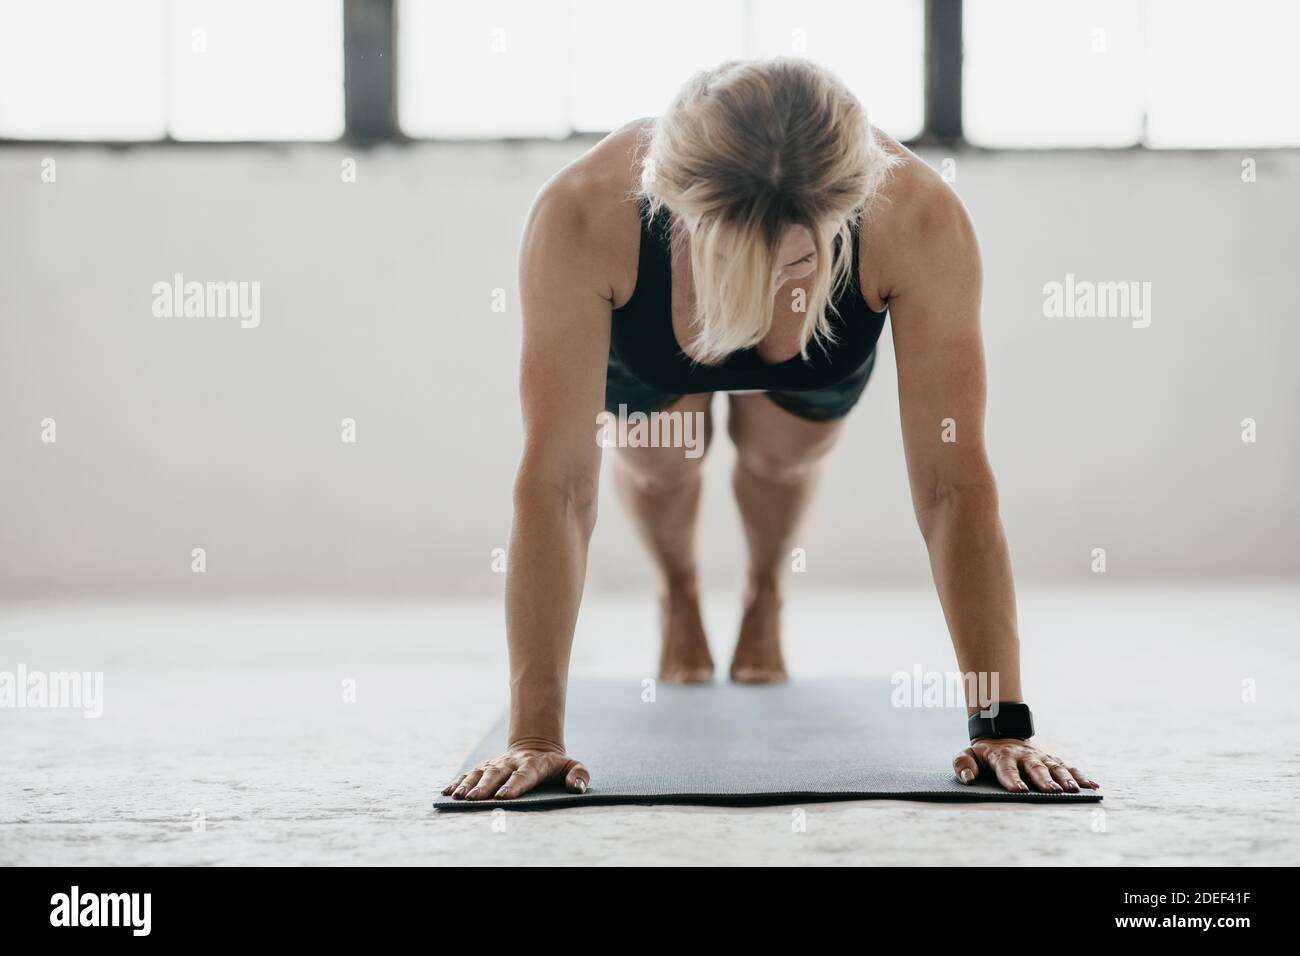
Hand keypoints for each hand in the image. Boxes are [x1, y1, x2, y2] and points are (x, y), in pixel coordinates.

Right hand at [441, 744, 589, 800]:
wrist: (536, 745)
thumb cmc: (555, 764)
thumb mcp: (573, 765)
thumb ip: (579, 774)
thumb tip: (577, 787)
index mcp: (534, 764)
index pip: (523, 775)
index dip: (514, 785)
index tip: (503, 797)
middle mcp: (512, 762)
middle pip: (496, 773)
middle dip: (484, 787)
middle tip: (473, 800)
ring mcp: (497, 763)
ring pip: (480, 772)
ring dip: (468, 784)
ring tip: (457, 797)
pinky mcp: (486, 765)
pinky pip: (470, 773)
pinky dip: (458, 781)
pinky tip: (447, 791)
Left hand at [953, 738, 1098, 792]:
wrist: (1000, 735)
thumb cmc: (984, 754)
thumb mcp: (968, 754)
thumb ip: (962, 764)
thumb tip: (967, 778)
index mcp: (1002, 756)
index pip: (1006, 768)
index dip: (1012, 779)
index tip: (1019, 791)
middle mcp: (1024, 756)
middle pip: (1035, 767)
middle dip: (1043, 779)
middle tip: (1052, 792)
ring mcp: (1040, 757)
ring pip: (1054, 767)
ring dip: (1065, 778)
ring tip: (1073, 790)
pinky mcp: (1052, 760)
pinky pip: (1068, 767)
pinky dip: (1081, 776)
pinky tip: (1092, 786)